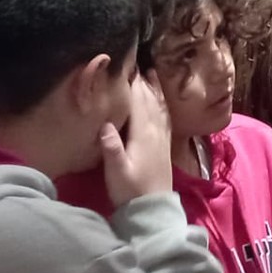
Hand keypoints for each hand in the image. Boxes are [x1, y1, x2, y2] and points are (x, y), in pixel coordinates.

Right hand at [101, 75, 172, 206]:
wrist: (152, 209)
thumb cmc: (130, 190)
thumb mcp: (116, 171)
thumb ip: (111, 147)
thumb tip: (105, 123)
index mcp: (143, 135)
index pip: (139, 103)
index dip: (134, 85)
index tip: (128, 67)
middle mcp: (156, 133)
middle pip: (151, 102)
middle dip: (145, 83)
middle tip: (139, 63)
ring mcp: (162, 140)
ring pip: (161, 108)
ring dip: (156, 91)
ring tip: (153, 74)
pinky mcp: (164, 147)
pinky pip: (165, 119)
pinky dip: (163, 106)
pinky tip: (161, 103)